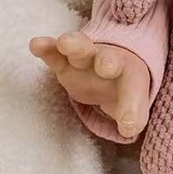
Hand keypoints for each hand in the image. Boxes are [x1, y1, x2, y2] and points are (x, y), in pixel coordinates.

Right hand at [29, 31, 150, 138]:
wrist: (110, 69)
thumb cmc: (123, 88)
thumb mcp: (133, 104)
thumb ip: (133, 116)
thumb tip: (129, 130)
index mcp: (131, 75)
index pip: (134, 90)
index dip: (132, 107)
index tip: (129, 126)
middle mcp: (108, 62)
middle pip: (108, 59)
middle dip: (106, 61)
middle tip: (106, 65)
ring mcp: (85, 59)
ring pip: (80, 49)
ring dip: (74, 45)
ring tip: (66, 43)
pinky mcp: (63, 63)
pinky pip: (54, 53)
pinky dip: (46, 48)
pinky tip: (36, 44)